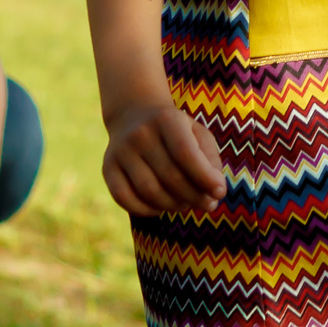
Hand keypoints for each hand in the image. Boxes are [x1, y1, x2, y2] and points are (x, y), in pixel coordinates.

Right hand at [103, 102, 225, 215]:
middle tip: (207, 204)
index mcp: (166, 120)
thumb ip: (210, 161)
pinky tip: (160, 208)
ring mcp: (121, 151)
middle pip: (170, 176)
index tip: (220, 192)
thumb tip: (215, 192)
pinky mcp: (108, 167)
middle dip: (194, 196)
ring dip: (173, 205)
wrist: (134, 116)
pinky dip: (146, 210)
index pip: (186, 154)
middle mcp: (140, 133)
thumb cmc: (176, 132)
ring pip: (149, 191)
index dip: (204, 178)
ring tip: (185, 204)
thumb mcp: (198, 135)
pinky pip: (125, 199)